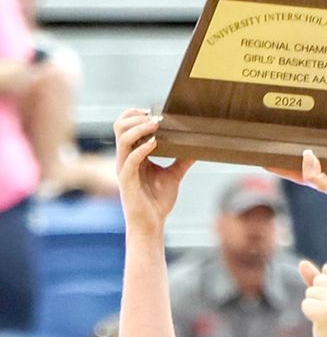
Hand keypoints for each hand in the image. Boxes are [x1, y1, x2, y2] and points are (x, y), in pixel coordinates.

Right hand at [113, 109, 194, 233]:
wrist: (151, 224)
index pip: (126, 126)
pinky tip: (155, 143)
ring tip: (156, 125)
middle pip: (119, 126)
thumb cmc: (157, 202)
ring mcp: (124, 168)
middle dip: (136, 117)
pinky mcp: (127, 180)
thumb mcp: (173, 176)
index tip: (155, 111)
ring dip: (139, 128)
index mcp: (133, 155)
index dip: (136, 115)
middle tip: (156, 116)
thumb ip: (181, 161)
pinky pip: (130, 159)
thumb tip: (197, 148)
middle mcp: (125, 158)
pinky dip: (142, 148)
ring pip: (122, 139)